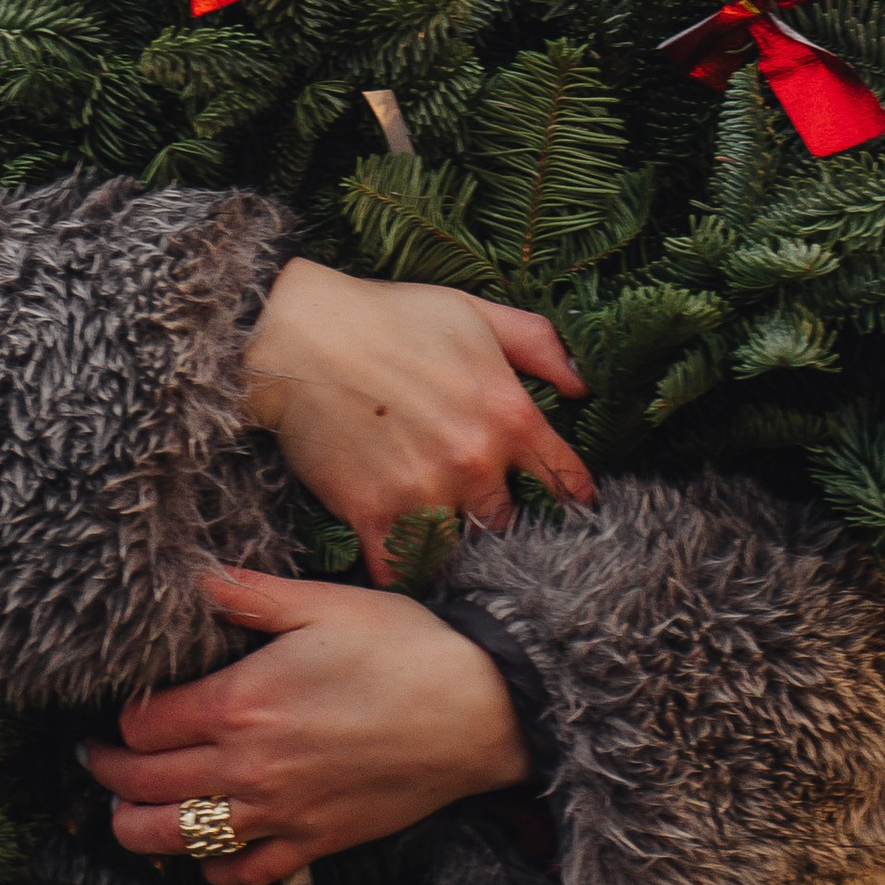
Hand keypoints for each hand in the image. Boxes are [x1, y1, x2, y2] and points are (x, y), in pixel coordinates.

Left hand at [85, 565, 529, 884]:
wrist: (479, 712)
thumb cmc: (404, 648)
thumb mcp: (322, 603)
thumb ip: (248, 593)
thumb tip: (193, 578)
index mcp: (240, 702)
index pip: (143, 727)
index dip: (118, 720)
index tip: (112, 712)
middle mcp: (248, 768)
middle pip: (145, 787)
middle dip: (108, 775)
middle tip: (93, 760)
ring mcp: (280, 813)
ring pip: (179, 842)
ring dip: (138, 831)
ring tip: (124, 814)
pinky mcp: (315, 844)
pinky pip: (245, 874)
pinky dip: (213, 871)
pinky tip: (205, 855)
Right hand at [240, 256, 591, 579]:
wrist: (300, 336)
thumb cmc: (389, 317)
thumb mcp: (476, 313)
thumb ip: (538, 346)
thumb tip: (584, 386)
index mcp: (508, 413)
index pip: (563, 476)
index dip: (570, 496)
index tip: (569, 512)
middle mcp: (475, 460)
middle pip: (508, 522)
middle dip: (500, 522)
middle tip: (487, 523)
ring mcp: (424, 492)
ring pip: (460, 549)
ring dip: (454, 548)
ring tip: (447, 548)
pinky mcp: (374, 515)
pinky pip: (401, 568)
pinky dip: (404, 570)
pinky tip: (403, 563)